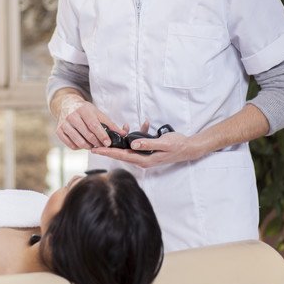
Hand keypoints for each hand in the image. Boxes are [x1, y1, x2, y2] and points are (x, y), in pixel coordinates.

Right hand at [55, 93, 126, 149]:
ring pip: (79, 142)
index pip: (94, 125)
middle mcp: (71, 116)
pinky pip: (71, 145)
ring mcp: (63, 124)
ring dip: (88, 147)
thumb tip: (124, 134)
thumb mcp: (97, 113)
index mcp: (83, 109)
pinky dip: (79, 147)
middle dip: (97, 143)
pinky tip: (82, 142)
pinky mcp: (58, 131)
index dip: (102, 135)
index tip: (108, 143)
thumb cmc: (85, 110)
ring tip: (93, 145)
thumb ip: (110, 124)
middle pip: (87, 135)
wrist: (66, 104)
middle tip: (102, 145)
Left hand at [90, 130, 204, 167]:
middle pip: (120, 154)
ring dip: (123, 139)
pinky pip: (138, 143)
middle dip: (108, 148)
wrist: (190, 148)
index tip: (95, 149)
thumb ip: (147, 144)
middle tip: (93, 143)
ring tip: (118, 129)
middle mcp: (142, 159)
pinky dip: (139, 134)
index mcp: (143, 160)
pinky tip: (144, 124)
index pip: (121, 156)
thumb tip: (132, 145)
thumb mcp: (163, 143)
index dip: (107, 153)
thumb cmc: (178, 146)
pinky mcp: (148, 151)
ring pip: (128, 148)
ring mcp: (145, 156)